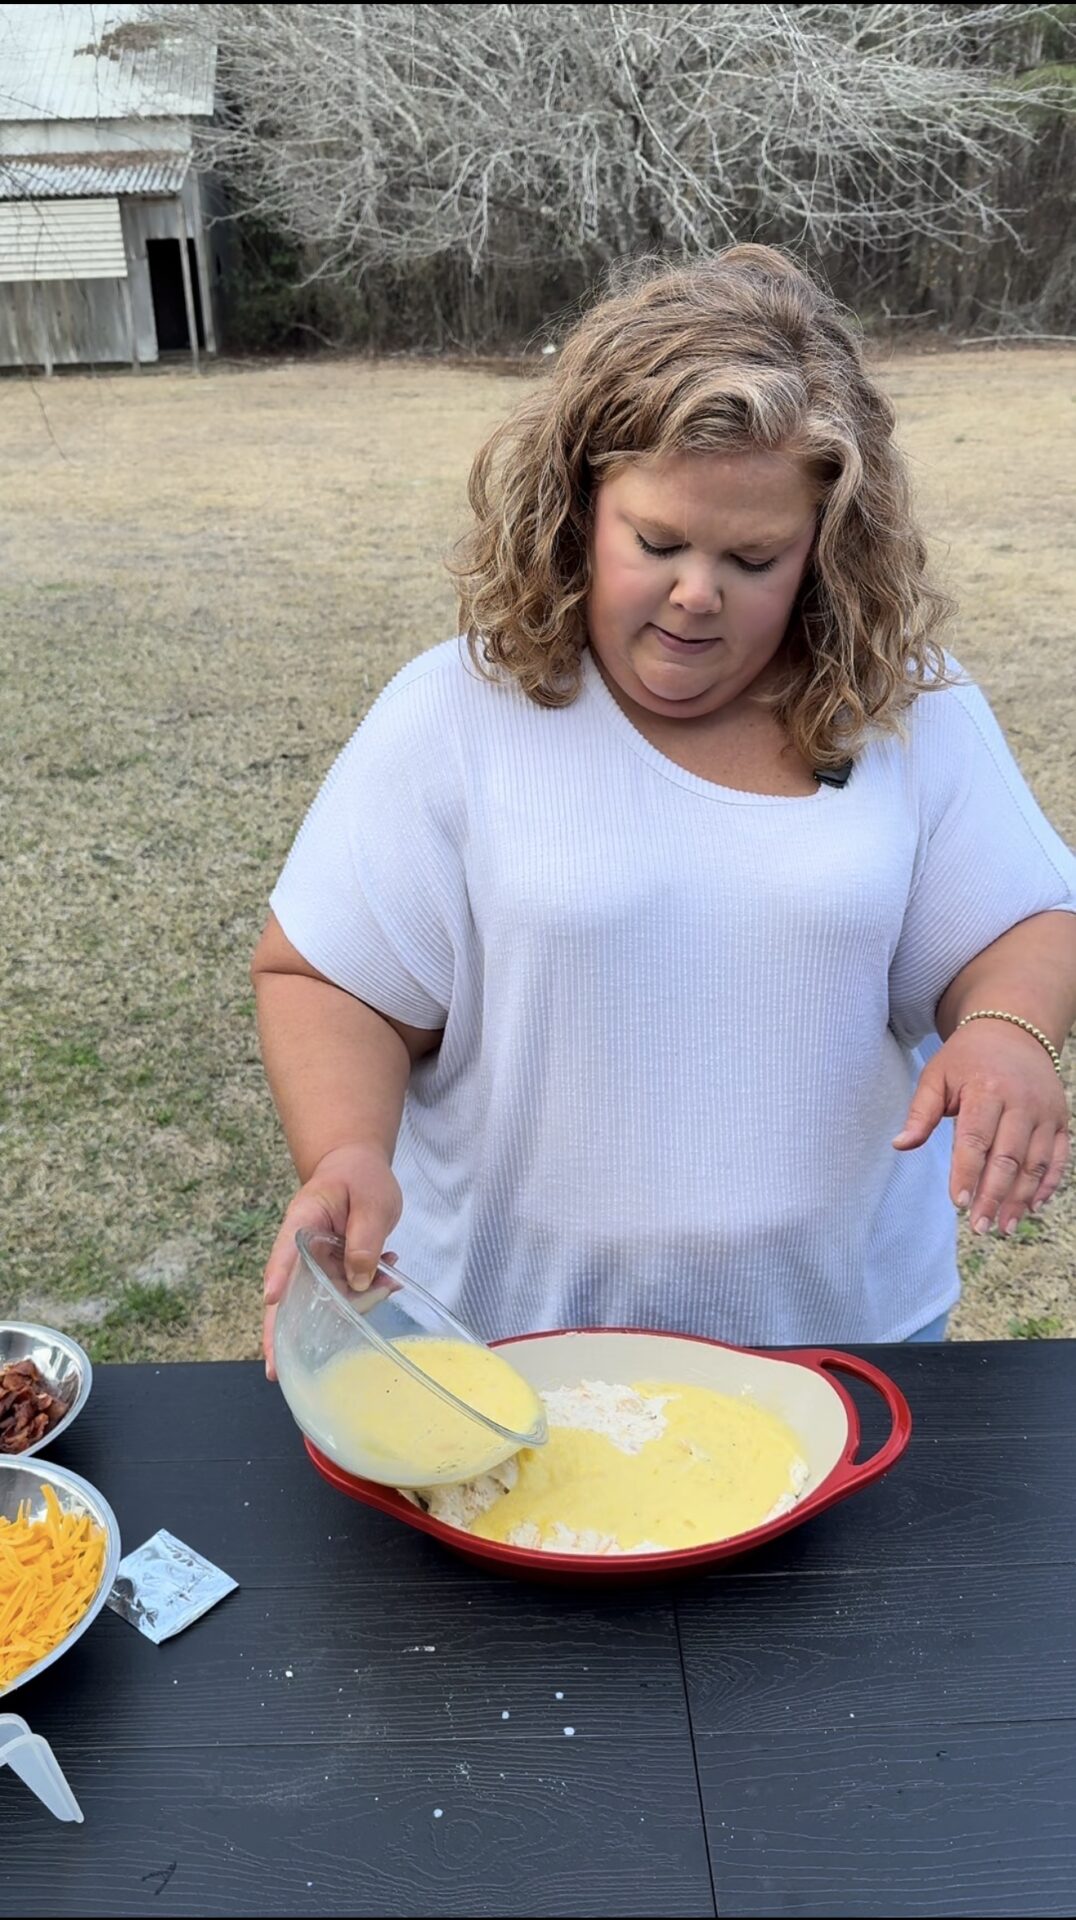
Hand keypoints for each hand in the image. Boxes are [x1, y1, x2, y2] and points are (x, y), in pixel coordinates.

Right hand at [261, 1144, 401, 1378]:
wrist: (356, 1168)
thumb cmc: (359, 1176)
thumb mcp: (371, 1200)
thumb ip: (365, 1238)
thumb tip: (358, 1281)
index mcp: (302, 1222)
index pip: (286, 1250)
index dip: (279, 1275)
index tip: (271, 1299)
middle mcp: (301, 1249)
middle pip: (287, 1293)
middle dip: (280, 1332)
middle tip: (274, 1371)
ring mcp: (315, 1263)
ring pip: (319, 1299)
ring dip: (348, 1307)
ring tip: (385, 1289)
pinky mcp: (333, 1271)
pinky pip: (344, 1292)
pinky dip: (366, 1293)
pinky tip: (390, 1280)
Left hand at [893, 1023, 1068, 1234]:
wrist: (1014, 1030)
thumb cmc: (967, 1058)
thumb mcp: (937, 1075)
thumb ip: (921, 1113)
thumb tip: (900, 1145)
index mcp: (986, 1089)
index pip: (976, 1139)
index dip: (967, 1173)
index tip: (958, 1203)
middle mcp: (1021, 1101)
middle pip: (1009, 1157)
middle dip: (993, 1195)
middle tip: (979, 1226)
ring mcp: (1045, 1111)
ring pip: (1036, 1163)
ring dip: (1021, 1198)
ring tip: (1003, 1226)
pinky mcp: (1061, 1119)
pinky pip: (1059, 1157)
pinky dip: (1048, 1184)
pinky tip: (1031, 1206)